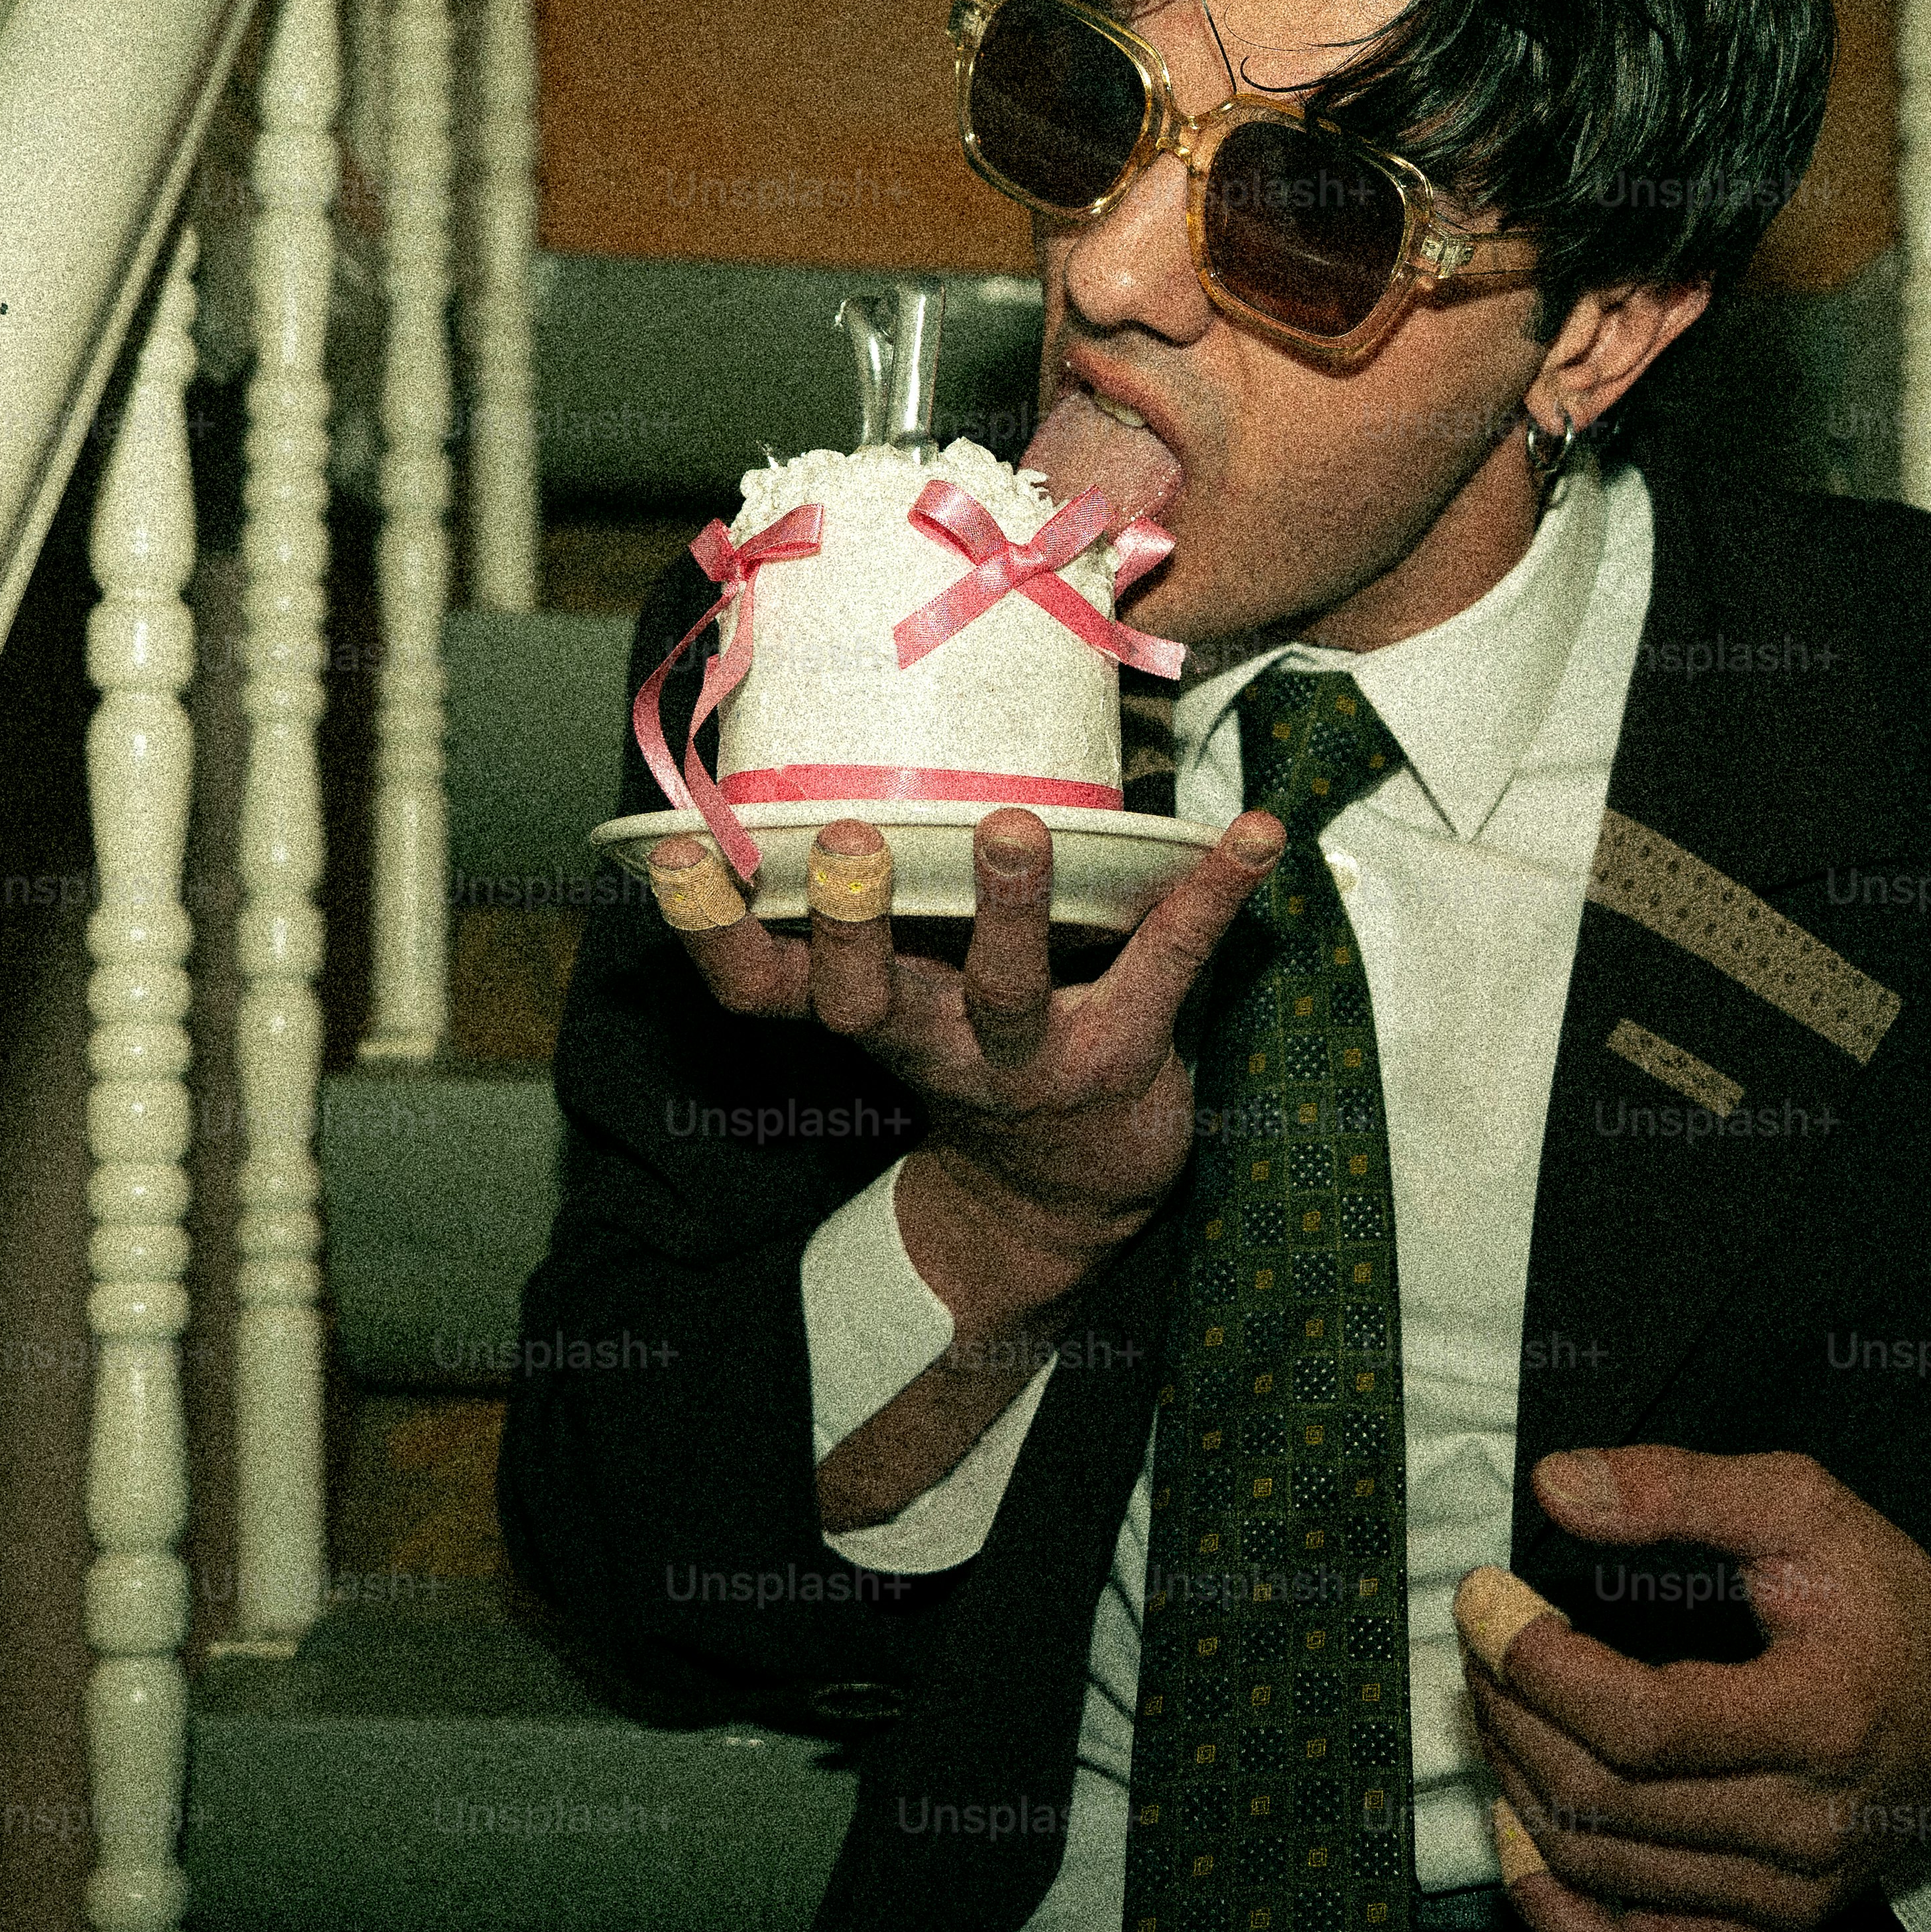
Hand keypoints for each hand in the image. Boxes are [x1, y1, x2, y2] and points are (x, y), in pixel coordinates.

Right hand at [653, 808, 1281, 1327]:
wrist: (1063, 1195)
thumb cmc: (967, 1044)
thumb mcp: (897, 987)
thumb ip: (858, 899)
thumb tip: (817, 736)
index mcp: (863, 1015)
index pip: (760, 985)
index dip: (710, 928)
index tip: (673, 850)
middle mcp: (928, 1043)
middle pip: (865, 1000)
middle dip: (852, 925)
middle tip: (850, 845)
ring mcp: (1026, 1060)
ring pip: (1004, 992)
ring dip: (1009, 911)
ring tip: (1014, 827)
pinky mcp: (1125, 1058)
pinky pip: (1169, 967)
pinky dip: (1215, 894)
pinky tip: (1257, 833)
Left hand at [1455, 1445, 1930, 1931]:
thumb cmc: (1889, 1605)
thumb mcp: (1803, 1511)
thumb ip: (1679, 1490)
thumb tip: (1553, 1485)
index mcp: (1824, 1720)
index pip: (1641, 1722)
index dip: (1537, 1664)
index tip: (1484, 1598)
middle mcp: (1806, 1830)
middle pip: (1606, 1795)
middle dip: (1510, 1709)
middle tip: (1477, 1640)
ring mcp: (1787, 1900)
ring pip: (1601, 1864)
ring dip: (1515, 1779)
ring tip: (1494, 1703)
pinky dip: (1551, 1910)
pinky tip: (1516, 1833)